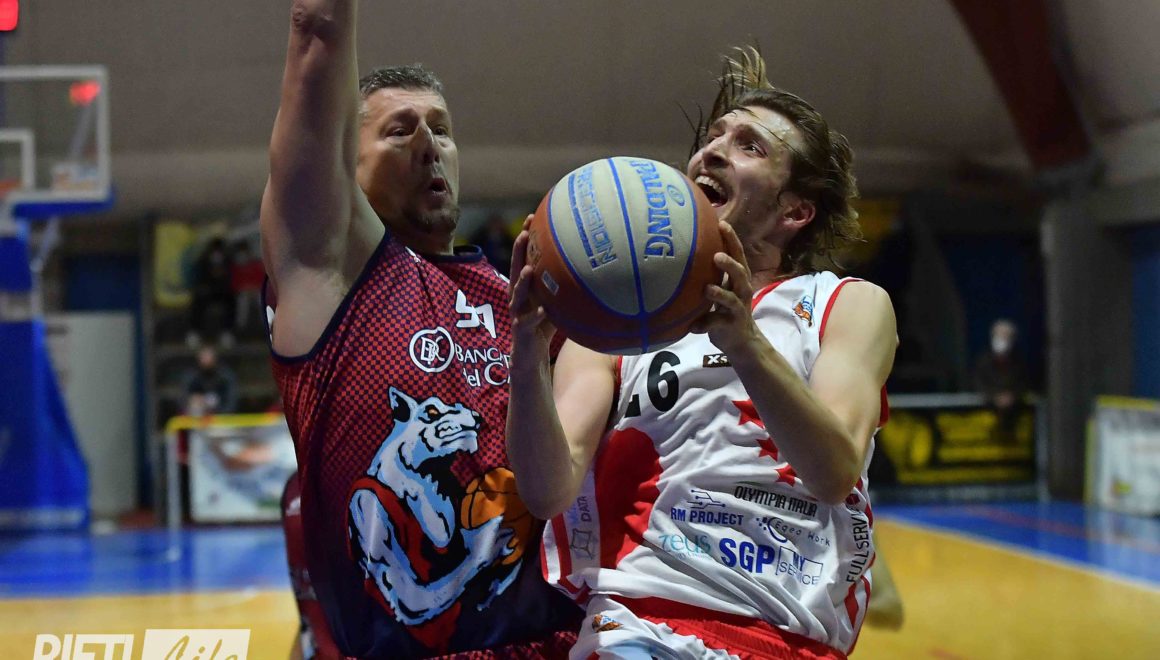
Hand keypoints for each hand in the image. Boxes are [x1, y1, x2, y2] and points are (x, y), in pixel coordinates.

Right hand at [509, 215, 556, 363]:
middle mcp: (518, 297)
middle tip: (524, 232)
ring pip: (517, 294)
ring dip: (522, 281)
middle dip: (519, 251)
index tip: (532, 216)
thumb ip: (565, 286)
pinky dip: (536, 316)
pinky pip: (528, 322)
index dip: (527, 238)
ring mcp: (517, 314)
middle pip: (516, 269)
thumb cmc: (544, 326)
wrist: (530, 357)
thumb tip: (592, 266)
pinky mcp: (521, 332)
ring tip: (529, 268)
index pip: (525, 257)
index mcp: (526, 287)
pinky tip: (544, 310)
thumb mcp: (556, 301)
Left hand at [689, 221, 758, 352]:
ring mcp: (738, 308)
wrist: (740, 340)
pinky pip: (716, 323)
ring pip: (731, 299)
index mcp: (739, 278)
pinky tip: (692, 326)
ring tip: (707, 289)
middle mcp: (742, 290)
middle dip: (729, 264)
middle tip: (716, 255)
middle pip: (740, 273)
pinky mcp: (731, 325)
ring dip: (719, 293)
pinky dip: (704, 324)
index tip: (721, 223)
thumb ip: (711, 273)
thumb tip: (687, 249)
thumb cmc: (726, 307)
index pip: (738, 254)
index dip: (732, 239)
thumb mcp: (722, 287)